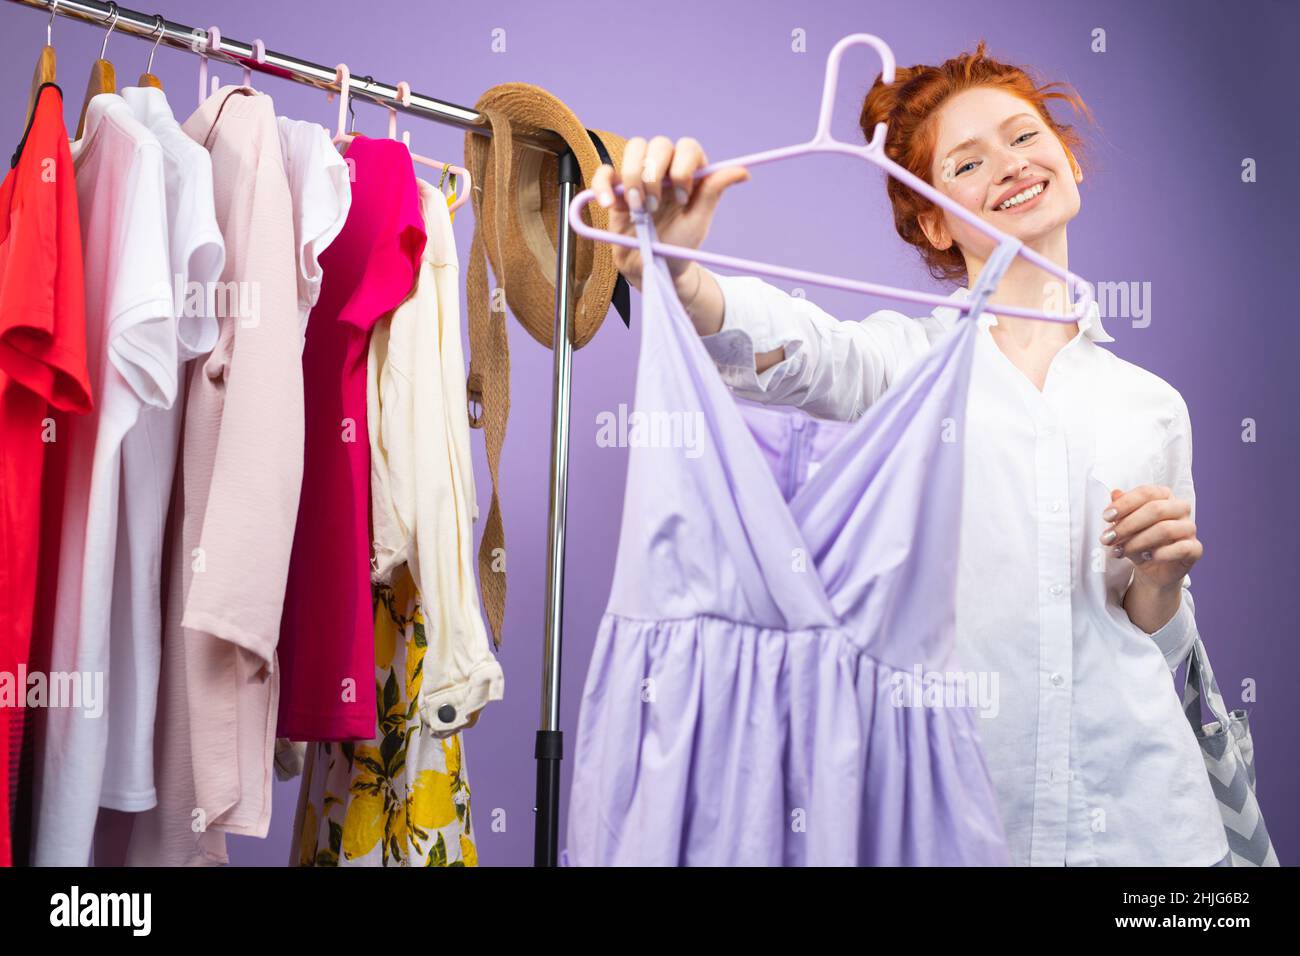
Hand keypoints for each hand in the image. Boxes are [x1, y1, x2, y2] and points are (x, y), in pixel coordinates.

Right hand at [588, 136, 749, 289]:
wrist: (653, 268)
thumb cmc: (679, 245)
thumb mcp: (698, 221)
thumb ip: (713, 192)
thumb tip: (743, 172)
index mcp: (687, 172)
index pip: (687, 147)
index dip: (683, 166)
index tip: (681, 197)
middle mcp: (663, 169)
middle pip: (657, 143)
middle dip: (655, 174)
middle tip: (655, 206)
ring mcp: (638, 176)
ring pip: (632, 149)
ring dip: (633, 177)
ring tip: (638, 208)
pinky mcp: (615, 189)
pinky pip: (604, 173)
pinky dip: (603, 185)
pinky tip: (608, 205)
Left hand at [1099, 484, 1201, 589]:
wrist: (1152, 569)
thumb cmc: (1138, 542)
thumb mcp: (1125, 526)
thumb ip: (1121, 511)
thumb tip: (1114, 493)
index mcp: (1164, 496)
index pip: (1147, 492)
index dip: (1125, 503)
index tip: (1106, 516)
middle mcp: (1180, 509)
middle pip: (1156, 509)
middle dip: (1128, 524)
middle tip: (1108, 538)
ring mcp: (1190, 529)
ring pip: (1166, 529)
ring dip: (1138, 541)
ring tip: (1120, 551)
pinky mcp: (1195, 549)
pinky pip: (1182, 548)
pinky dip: (1161, 553)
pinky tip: (1146, 557)